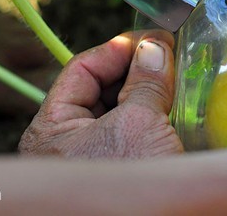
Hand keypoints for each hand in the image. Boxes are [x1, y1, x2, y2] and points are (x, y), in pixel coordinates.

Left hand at [19, 30, 182, 158]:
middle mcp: (68, 145)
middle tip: (168, 56)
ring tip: (175, 81)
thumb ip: (146, 82)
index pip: (81, 70)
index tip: (153, 38)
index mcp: (51, 131)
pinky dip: (154, 118)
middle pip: (101, 89)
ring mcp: (95, 161)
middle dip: (136, 70)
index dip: (118, 49)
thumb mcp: (139, 124)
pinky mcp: (120, 173)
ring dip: (148, 94)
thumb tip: (154, 47)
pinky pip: (134, 134)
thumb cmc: (127, 187)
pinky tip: (175, 108)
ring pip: (121, 112)